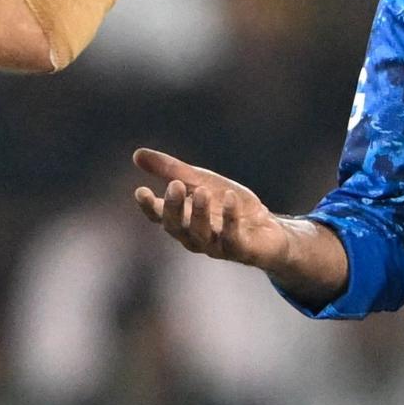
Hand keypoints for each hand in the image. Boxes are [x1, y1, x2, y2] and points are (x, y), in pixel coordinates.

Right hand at [131, 146, 303, 271]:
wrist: (266, 228)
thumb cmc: (228, 206)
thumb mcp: (200, 181)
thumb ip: (171, 170)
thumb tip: (137, 155)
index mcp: (181, 220)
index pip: (159, 216)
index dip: (148, 206)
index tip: (141, 191)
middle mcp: (194, 237)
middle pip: (176, 227)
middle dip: (174, 207)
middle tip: (175, 185)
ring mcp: (216, 246)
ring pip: (201, 235)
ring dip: (200, 213)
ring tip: (202, 191)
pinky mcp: (241, 250)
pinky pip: (233, 238)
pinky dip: (230, 218)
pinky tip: (230, 198)